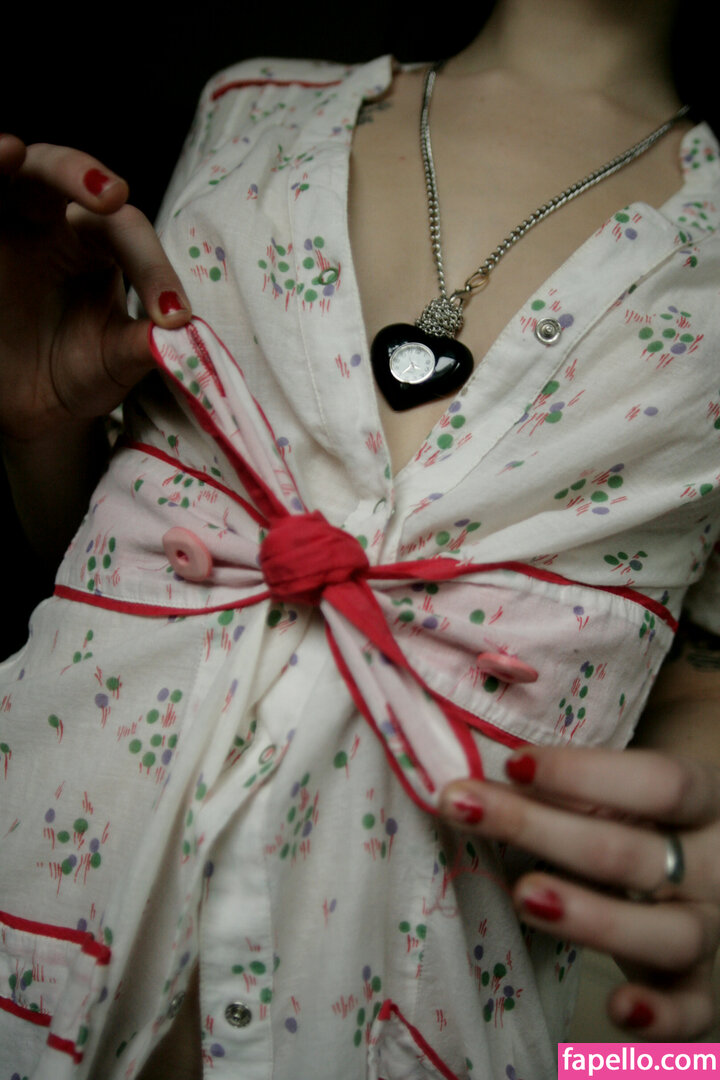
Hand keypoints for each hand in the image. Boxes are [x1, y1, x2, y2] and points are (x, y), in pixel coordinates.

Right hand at [0, 134, 190, 443]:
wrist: (31, 409)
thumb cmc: (79, 373)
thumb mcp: (116, 363)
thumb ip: (144, 345)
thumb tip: (183, 334)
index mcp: (99, 246)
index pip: (127, 234)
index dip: (153, 270)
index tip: (173, 317)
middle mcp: (50, 225)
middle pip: (63, 174)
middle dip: (80, 174)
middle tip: (111, 194)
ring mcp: (6, 229)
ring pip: (11, 176)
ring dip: (6, 158)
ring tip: (11, 150)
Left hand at [439, 746, 719, 1038]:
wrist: (691, 848)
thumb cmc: (641, 806)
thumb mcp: (622, 781)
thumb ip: (574, 777)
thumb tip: (483, 771)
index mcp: (706, 798)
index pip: (661, 783)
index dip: (585, 773)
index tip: (512, 763)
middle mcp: (716, 863)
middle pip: (636, 853)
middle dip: (541, 830)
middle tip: (465, 809)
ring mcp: (710, 924)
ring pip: (669, 933)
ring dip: (592, 917)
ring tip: (525, 897)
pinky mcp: (699, 981)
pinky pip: (695, 1008)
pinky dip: (663, 1017)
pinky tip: (620, 1010)